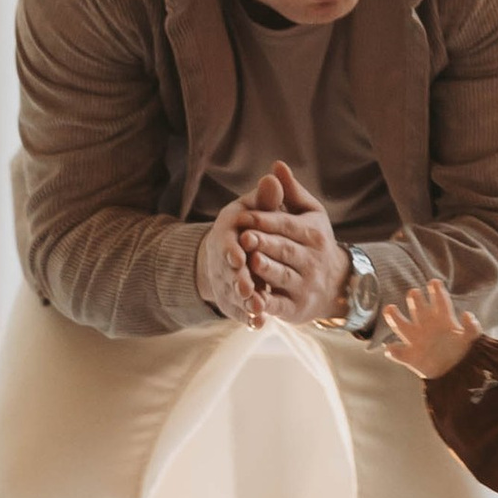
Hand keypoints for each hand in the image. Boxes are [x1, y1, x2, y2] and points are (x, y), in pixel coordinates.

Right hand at [194, 184, 271, 324]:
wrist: (236, 247)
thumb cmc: (251, 223)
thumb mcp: (256, 208)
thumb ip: (266, 198)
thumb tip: (275, 175)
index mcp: (227, 231)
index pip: (226, 241)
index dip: (231, 250)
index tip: (239, 257)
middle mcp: (223, 256)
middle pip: (228, 270)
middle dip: (237, 280)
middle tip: (248, 289)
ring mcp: (226, 279)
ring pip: (233, 292)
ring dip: (244, 301)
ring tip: (257, 309)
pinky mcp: (232, 296)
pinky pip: (239, 308)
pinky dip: (248, 316)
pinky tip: (258, 323)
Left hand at [237, 161, 347, 327]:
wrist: (336, 286)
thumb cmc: (313, 243)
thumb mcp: (309, 216)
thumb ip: (290, 193)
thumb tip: (276, 165)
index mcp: (314, 234)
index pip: (288, 226)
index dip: (266, 221)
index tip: (245, 216)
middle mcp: (313, 260)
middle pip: (285, 250)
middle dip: (265, 244)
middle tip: (244, 237)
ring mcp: (305, 286)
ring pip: (283, 276)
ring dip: (265, 271)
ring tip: (248, 263)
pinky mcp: (296, 308)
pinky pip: (280, 305)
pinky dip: (266, 303)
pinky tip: (252, 298)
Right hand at [379, 278, 480, 382]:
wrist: (458, 378)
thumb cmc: (466, 356)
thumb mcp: (472, 340)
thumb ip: (472, 327)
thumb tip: (467, 314)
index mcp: (443, 320)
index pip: (439, 302)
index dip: (437, 291)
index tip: (434, 282)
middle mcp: (428, 327)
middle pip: (418, 308)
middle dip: (415, 299)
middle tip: (414, 293)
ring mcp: (417, 341)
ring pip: (402, 326)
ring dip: (395, 317)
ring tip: (390, 308)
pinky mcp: (411, 357)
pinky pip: (399, 353)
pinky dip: (394, 352)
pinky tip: (390, 350)